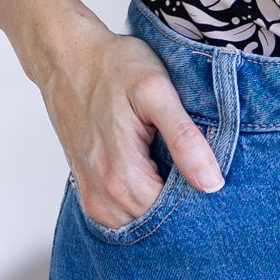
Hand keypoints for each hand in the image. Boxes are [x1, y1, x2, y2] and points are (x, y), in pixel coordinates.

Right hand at [36, 17, 224, 228]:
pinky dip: (139, 202)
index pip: (176, 216)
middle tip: (197, 167)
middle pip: (157, 223)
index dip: (200, 200)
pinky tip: (153, 172)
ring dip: (160, 203)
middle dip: (181, 204)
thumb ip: (184, 139)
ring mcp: (91, 195)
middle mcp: (103, 196)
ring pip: (138, 222)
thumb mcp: (157, 91)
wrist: (67, 56)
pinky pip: (120, 214)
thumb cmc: (113, 66)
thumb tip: (211, 182)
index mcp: (123, 177)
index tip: (211, 176)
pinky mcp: (86, 187)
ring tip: (174, 166)